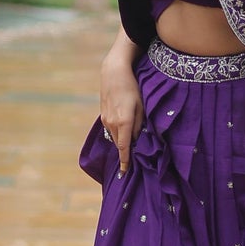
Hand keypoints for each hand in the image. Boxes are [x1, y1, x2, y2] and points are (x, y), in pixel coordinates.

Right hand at [99, 50, 143, 174]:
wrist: (113, 73)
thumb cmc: (132, 87)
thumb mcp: (141, 106)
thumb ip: (139, 124)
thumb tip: (137, 139)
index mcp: (124, 122)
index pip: (124, 147)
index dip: (125, 161)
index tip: (125, 172)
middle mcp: (112, 123)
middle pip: (119, 144)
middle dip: (124, 152)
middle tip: (132, 161)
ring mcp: (105, 119)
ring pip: (114, 136)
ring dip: (121, 141)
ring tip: (129, 146)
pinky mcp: (103, 114)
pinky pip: (110, 129)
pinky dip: (117, 133)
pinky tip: (123, 130)